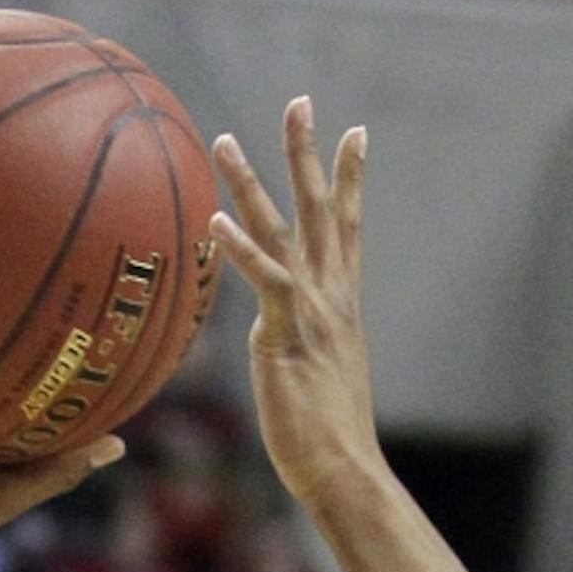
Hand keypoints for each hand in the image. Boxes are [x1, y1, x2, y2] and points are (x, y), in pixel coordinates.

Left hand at [210, 99, 384, 515]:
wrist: (344, 469)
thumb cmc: (326, 438)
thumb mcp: (313, 378)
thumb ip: (297, 344)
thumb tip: (273, 338)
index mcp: (341, 303)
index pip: (348, 228)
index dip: (352, 179)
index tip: (356, 132)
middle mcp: (331, 296)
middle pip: (319, 209)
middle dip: (308, 153)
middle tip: (299, 101)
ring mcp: (312, 312)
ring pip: (281, 231)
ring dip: (252, 183)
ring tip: (225, 140)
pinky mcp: (288, 335)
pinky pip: (265, 282)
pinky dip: (241, 251)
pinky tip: (216, 223)